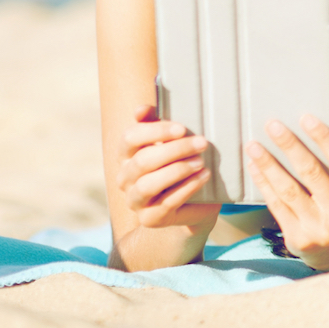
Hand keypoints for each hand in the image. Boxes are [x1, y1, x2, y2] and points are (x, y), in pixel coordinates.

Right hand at [117, 103, 220, 231]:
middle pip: (143, 161)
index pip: (130, 138)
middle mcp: (125, 178)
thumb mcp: (172, 141)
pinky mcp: (150, 218)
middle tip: (203, 143)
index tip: (182, 128)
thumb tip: (141, 109)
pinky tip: (203, 177)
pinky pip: (166, 203)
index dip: (155, 131)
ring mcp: (135, 200)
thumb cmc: (181, 162)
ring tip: (201, 162)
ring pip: (149, 184)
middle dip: (175, 150)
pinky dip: (187, 188)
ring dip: (178, 170)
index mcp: (127, 154)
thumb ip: (156, 122)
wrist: (195, 202)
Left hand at [245, 115, 328, 269]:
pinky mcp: (298, 238)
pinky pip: (277, 206)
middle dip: (289, 146)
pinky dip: (264, 184)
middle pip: (311, 172)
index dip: (323, 137)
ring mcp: (319, 228)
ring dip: (269, 164)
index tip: (305, 117)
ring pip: (289, 189)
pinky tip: (255, 167)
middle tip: (272, 126)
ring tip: (254, 146)